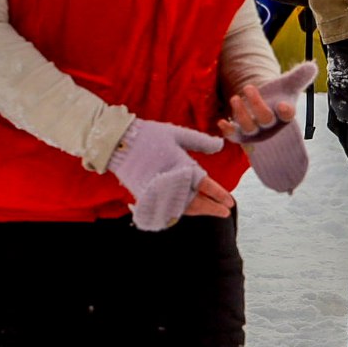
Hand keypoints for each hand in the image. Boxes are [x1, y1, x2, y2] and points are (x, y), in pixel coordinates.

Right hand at [108, 118, 226, 230]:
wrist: (117, 143)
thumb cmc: (148, 136)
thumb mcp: (177, 134)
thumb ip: (200, 141)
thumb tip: (220, 145)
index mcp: (181, 166)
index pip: (205, 185)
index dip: (219, 195)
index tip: (230, 202)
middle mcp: (171, 182)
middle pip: (196, 202)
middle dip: (212, 208)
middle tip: (225, 213)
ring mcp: (158, 190)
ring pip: (181, 208)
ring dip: (197, 211)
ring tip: (209, 212)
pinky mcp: (145, 195)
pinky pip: (166, 207)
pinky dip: (178, 211)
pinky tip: (184, 211)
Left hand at [220, 61, 317, 193]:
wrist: (264, 107)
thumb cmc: (279, 96)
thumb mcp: (289, 85)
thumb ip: (300, 76)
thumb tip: (312, 65)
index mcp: (284, 114)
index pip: (288, 116)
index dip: (286, 112)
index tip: (283, 105)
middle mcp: (271, 125)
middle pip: (265, 119)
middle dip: (257, 104)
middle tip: (249, 86)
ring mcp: (256, 131)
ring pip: (249, 127)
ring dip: (241, 114)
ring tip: (235, 98)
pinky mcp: (241, 134)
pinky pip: (234, 136)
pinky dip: (227, 131)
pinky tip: (221, 121)